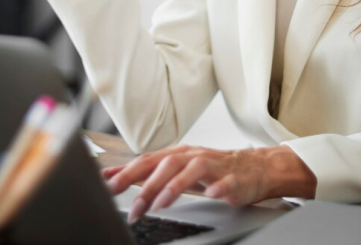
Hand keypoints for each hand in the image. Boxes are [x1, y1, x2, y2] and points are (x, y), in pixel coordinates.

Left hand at [103, 144, 315, 222]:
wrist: (254, 168)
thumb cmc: (212, 169)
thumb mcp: (176, 169)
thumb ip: (145, 172)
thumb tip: (112, 175)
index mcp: (177, 155)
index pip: (147, 161)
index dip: (126, 173)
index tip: (107, 186)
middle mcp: (193, 156)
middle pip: (166, 164)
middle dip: (145, 183)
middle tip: (132, 205)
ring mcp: (214, 166)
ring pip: (192, 170)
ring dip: (174, 186)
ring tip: (159, 204)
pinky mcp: (233, 178)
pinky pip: (225, 181)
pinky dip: (217, 187)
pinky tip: (211, 194)